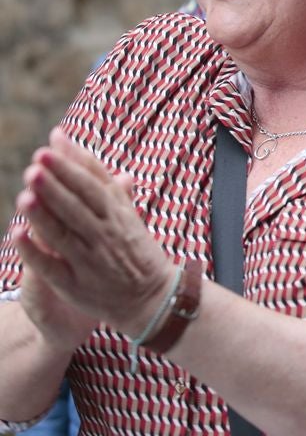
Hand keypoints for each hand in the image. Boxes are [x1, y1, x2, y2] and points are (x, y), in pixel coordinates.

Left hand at [14, 129, 175, 337]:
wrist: (153, 299)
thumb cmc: (136, 252)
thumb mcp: (129, 216)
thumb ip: (106, 185)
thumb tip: (82, 155)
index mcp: (120, 214)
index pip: (95, 182)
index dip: (75, 160)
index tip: (55, 139)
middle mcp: (106, 234)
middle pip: (79, 203)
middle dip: (58, 181)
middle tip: (37, 160)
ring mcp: (91, 260)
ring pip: (64, 231)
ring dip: (45, 211)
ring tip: (27, 190)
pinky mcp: (76, 285)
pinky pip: (52, 266)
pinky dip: (35, 250)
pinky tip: (18, 233)